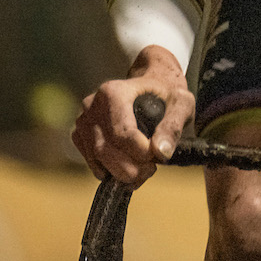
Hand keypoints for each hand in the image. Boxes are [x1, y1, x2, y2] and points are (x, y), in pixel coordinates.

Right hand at [72, 45, 194, 185]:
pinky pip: (93, 162)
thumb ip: (173, 126)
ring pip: (97, 158)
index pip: (122, 134)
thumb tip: (161, 153)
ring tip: (143, 169)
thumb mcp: (181, 104)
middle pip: (105, 150)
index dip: (142, 153)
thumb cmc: (167, 94)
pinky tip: (129, 166)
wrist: (150, 87)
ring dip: (122, 172)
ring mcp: (83, 120)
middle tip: (151, 169)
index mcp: (113, 92)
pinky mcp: (80, 135)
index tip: (159, 156)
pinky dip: (111, 171)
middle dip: (131, 168)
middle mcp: (91, 105)